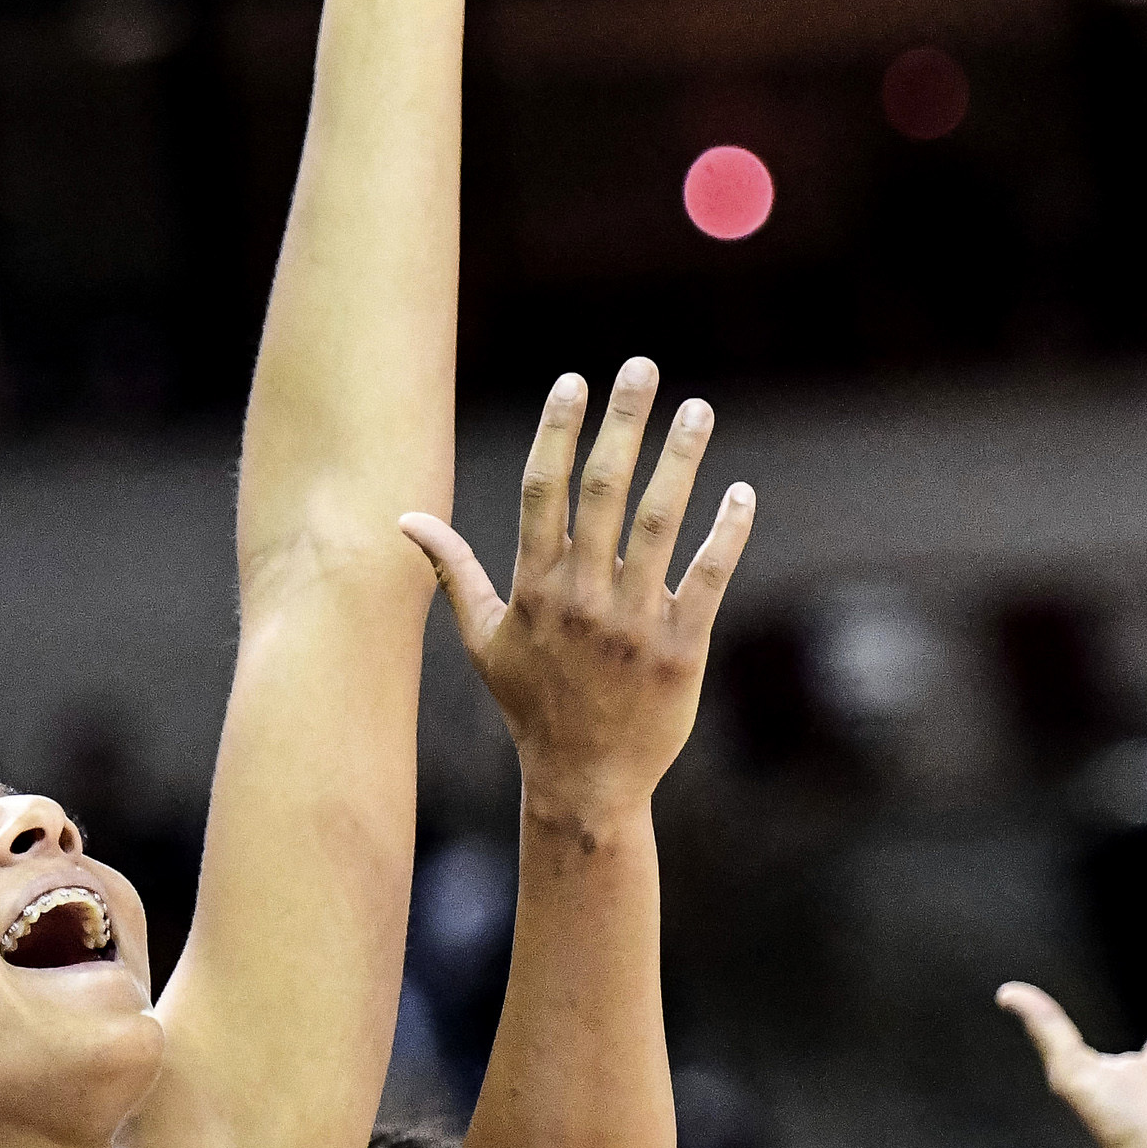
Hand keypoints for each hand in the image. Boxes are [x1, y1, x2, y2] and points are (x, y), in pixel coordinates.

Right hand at [402, 360, 753, 807]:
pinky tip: (740, 492)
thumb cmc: (531, 705)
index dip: (558, 431)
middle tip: (641, 366)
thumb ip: (452, 573)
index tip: (574, 380)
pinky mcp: (680, 647)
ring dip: (680, 460)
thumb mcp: (483, 639)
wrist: (585, 781)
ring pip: (659, 523)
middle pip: (603, 490)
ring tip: (699, 409)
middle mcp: (581, 596)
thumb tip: (406, 519)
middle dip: (622, 423)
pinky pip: (709, 577)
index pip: (543, 491)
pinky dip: (728, 532)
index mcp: (534, 588)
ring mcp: (633, 621)